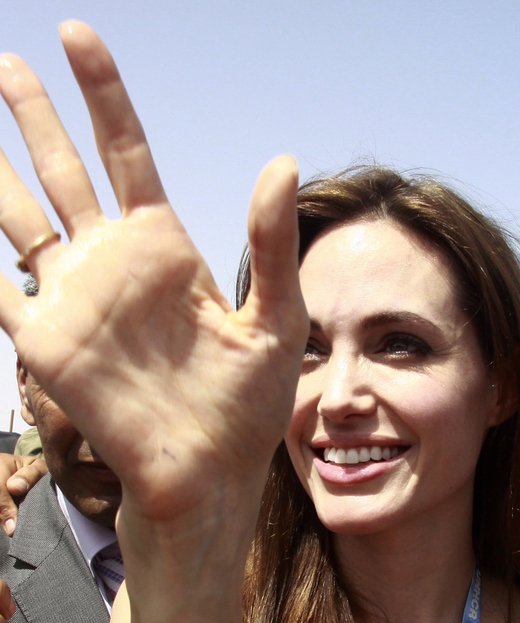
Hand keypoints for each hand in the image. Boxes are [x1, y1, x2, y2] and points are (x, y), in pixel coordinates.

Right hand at [0, 22, 306, 548]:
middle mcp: (114, 263)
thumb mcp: (275, 319)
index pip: (127, 154)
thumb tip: (281, 162)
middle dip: (34, 116)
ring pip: (20, 216)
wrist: (208, 472)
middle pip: (64, 171)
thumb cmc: (246, 405)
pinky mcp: (48, 343)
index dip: (103, 96)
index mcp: (166, 248)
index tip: (79, 38)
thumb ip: (272, 244)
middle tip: (7, 63)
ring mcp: (76, 300)